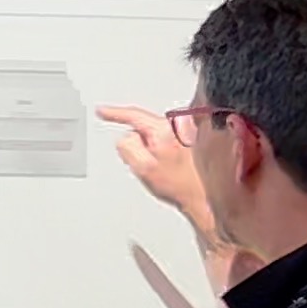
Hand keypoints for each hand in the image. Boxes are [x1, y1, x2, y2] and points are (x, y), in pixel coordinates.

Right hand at [96, 105, 217, 237]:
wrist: (204, 197)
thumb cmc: (178, 185)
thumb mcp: (142, 168)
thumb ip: (127, 147)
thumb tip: (124, 136)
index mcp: (164, 129)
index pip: (133, 115)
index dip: (115, 113)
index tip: (102, 111)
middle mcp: (179, 125)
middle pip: (145, 126)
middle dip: (142, 142)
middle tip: (151, 165)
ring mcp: (189, 131)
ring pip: (156, 134)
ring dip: (155, 148)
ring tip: (166, 168)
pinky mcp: (194, 138)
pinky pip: (168, 139)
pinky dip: (165, 150)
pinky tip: (174, 166)